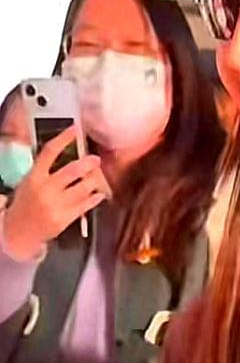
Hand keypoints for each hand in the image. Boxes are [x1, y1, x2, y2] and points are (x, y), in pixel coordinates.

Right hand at [3, 127, 109, 260]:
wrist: (17, 233)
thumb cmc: (27, 203)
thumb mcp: (30, 182)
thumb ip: (47, 169)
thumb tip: (70, 151)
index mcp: (34, 177)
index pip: (49, 152)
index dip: (64, 138)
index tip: (76, 129)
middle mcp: (44, 190)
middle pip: (72, 170)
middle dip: (88, 163)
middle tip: (95, 160)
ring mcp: (55, 205)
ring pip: (84, 187)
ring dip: (94, 180)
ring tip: (96, 178)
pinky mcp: (65, 219)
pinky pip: (87, 204)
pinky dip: (96, 197)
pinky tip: (98, 194)